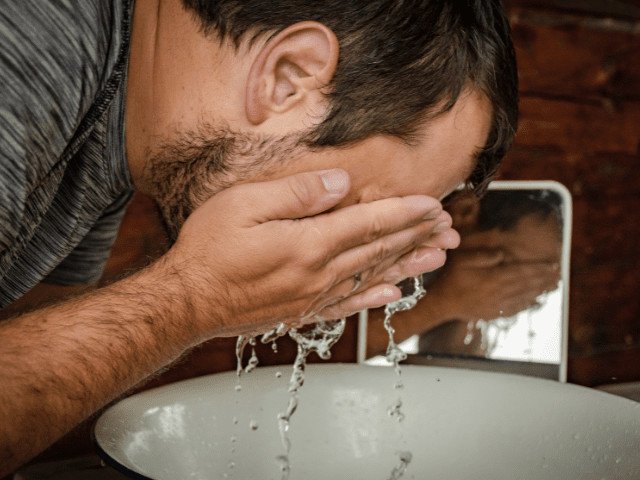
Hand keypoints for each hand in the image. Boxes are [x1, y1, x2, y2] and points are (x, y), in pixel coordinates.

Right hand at [163, 169, 458, 342]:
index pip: (370, 224)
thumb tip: (340, 184)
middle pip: (378, 251)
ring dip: (407, 265)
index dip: (405, 213)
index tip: (434, 206)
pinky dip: (373, 297)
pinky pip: (347, 304)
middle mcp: (318, 274)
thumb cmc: (208, 249)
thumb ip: (298, 194)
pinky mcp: (301, 311)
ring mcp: (312, 296)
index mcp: (308, 244)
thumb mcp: (244, 204)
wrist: (186, 302)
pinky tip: (391, 294)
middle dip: (416, 237)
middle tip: (447, 229)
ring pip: (371, 277)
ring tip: (436, 258)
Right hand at [427, 248, 559, 322]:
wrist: (441, 303)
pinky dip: (528, 305)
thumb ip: (484, 256)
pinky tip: (535, 302)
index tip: (555, 265)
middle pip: (527, 285)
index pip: (523, 272)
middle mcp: (499, 293)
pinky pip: (516, 309)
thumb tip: (503, 255)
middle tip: (560, 275)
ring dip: (540, 291)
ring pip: (524, 297)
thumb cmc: (451, 278)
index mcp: (494, 278)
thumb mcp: (463, 260)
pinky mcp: (493, 313)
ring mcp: (497, 305)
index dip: (540, 269)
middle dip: (545, 279)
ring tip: (554, 286)